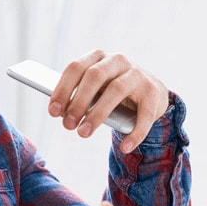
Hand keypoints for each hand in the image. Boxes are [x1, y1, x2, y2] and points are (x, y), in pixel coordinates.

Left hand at [47, 50, 169, 152]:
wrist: (151, 94)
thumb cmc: (112, 93)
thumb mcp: (96, 90)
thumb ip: (80, 95)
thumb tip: (60, 112)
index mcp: (98, 57)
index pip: (76, 67)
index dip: (63, 89)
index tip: (53, 111)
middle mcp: (118, 61)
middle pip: (94, 76)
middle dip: (78, 101)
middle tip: (67, 125)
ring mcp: (137, 75)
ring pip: (115, 90)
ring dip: (97, 114)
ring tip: (84, 133)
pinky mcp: (153, 92)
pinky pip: (144, 114)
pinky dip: (135, 133)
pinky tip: (125, 147)